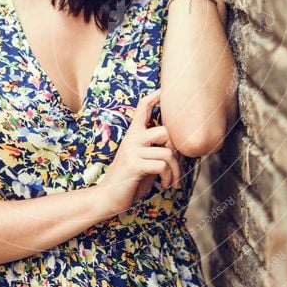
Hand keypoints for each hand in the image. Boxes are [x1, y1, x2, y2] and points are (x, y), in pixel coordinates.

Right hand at [98, 88, 181, 216]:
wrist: (109, 197)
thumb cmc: (130, 179)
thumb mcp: (143, 160)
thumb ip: (155, 150)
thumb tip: (177, 146)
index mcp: (133, 134)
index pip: (142, 107)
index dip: (154, 96)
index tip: (164, 89)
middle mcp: (132, 138)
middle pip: (166, 131)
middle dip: (177, 151)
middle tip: (176, 166)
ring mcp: (132, 150)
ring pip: (168, 153)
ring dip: (176, 170)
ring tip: (172, 180)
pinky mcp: (134, 164)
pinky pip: (162, 166)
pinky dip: (169, 177)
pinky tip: (165, 184)